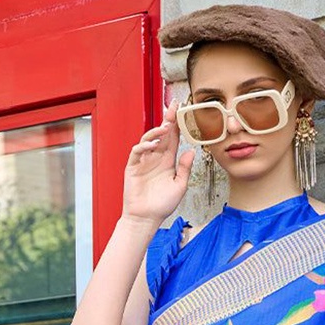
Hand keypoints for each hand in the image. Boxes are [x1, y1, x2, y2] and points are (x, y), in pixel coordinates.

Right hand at [121, 102, 195, 226]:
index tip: (182, 111)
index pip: (173, 138)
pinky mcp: (133, 167)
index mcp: (167, 161)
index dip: (177, 124)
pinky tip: (152, 145)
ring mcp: (143, 161)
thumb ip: (184, 169)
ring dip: (156, 131)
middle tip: (173, 106)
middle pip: (161, 134)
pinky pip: (137, 152)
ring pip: (148, 139)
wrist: (145, 219)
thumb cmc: (161, 205)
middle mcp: (155, 158)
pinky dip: (144, 146)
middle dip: (167, 119)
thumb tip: (190, 152)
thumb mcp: (179, 186)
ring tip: (165, 128)